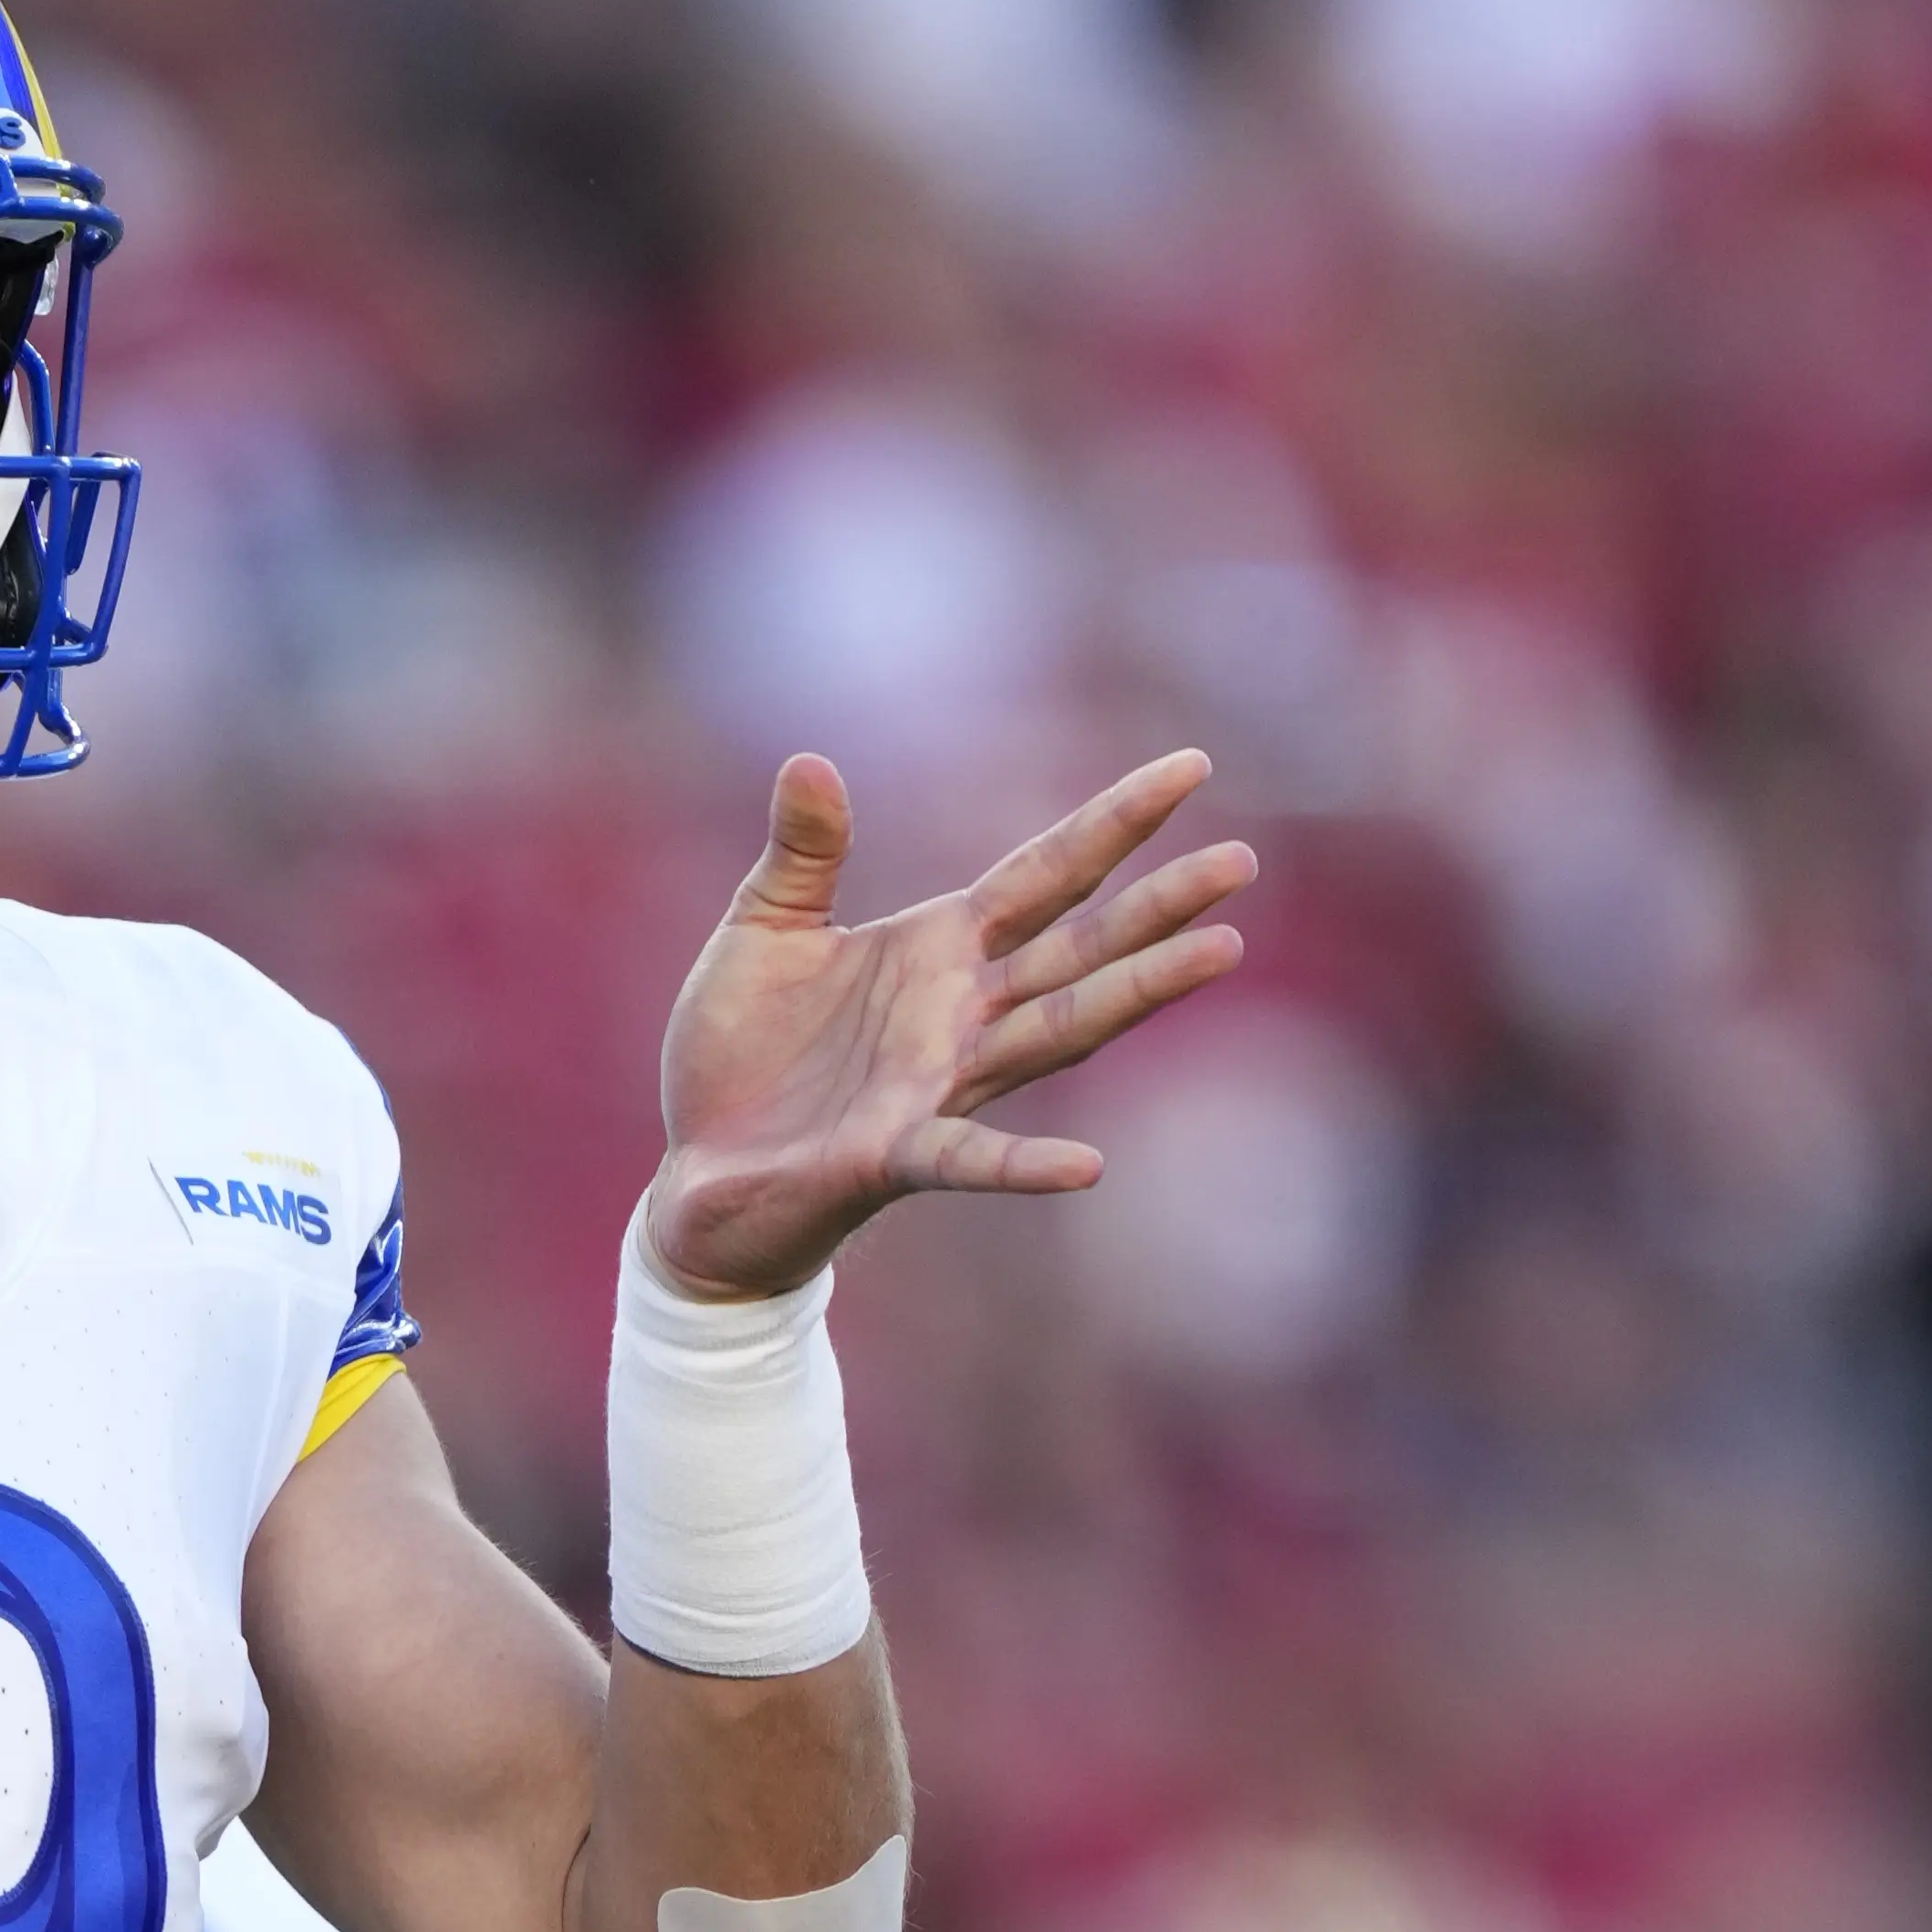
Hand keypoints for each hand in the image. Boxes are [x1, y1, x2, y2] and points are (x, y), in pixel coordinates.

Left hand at [643, 750, 1253, 1301]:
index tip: (1191, 767)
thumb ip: (803, 854)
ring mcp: (938, 1086)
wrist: (692, 1172)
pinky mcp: (892, 1154)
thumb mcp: (764, 930)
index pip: (1047, 873)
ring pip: (1058, 1031)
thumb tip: (809, 760)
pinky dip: (1023, 1166)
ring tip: (1220, 950)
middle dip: (1157, 906)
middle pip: (1081, 948)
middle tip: (1239, 860)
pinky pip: (969, 1160)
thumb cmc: (737, 1052)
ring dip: (1137, 994)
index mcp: (938, 950)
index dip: (1114, 822)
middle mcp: (961, 1015)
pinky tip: (1084, 1167)